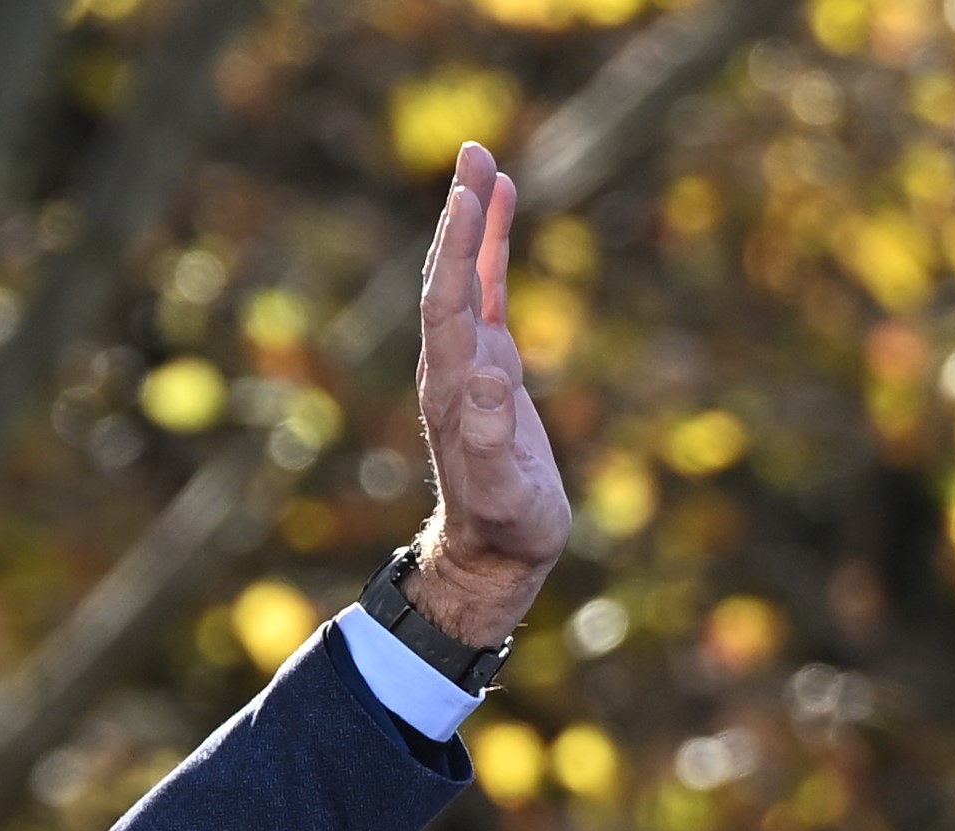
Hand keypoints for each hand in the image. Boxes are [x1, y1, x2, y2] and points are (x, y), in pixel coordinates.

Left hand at [408, 142, 567, 649]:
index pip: (447, 303)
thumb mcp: (507, 494)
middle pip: (447, 276)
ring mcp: (468, 362)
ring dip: (472, 220)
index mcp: (453, 388)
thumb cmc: (507, 528)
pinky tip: (500, 206)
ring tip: (483, 160)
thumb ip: (493, 441)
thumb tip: (485, 378)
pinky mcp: (490, 365)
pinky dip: (491, 248)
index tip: (467, 197)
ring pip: (465, 276)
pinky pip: (486, 292)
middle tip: (473, 152)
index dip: (455, 251)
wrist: (494, 553)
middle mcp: (452, 367)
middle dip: (459, 215)